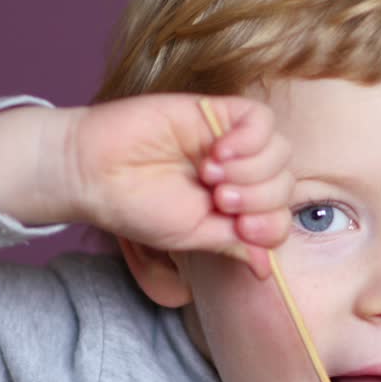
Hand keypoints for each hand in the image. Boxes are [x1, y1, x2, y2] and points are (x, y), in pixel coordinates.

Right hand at [68, 94, 292, 277]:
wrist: (96, 172)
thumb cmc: (139, 207)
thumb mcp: (193, 236)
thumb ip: (234, 245)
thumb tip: (266, 269)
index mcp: (238, 207)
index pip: (280, 215)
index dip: (271, 224)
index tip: (240, 227)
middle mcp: (241, 174)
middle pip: (285, 184)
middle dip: (258, 198)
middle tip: (217, 198)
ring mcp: (233, 141)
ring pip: (280, 152)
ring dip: (251, 170)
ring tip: (209, 174)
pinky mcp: (218, 111)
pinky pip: (261, 119)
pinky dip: (249, 140)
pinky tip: (218, 151)